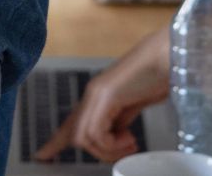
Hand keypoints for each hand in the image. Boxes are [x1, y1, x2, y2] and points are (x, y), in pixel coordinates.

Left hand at [35, 29, 168, 162]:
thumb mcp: (135, 103)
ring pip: (84, 137)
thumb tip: (116, 133)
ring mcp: (97, 94)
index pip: (71, 123)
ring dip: (110, 150)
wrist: (169, 56)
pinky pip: (97, 133)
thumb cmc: (158, 76)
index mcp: (97, 95)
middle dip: (98, 153)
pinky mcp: (107, 95)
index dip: (56, 142)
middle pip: (74, 134)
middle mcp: (92, 94)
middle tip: (125, 150)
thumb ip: (121, 117)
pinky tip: (130, 138)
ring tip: (131, 144)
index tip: (43, 155)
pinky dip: (113, 144)